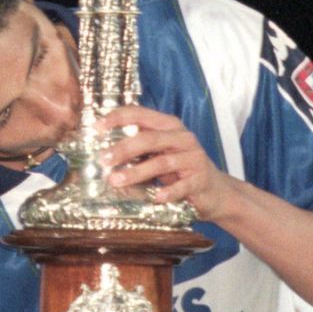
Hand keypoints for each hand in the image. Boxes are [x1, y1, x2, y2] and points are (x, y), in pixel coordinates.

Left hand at [98, 105, 239, 222]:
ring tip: (116, 181)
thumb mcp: (159, 154)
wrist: (216, 191)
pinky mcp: (201, 179)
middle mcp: (182, 138)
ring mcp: (194, 158)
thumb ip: (138, 149)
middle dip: (123, 149)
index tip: (96, 128)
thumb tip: (102, 152)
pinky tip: (156, 197)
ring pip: (162, 162)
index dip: (118, 118)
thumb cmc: (180, 171)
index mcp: (169, 126)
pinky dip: (169, 192)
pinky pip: (183, 186)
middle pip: (149, 139)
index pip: (141, 114)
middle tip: (103, 160)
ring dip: (136, 172)